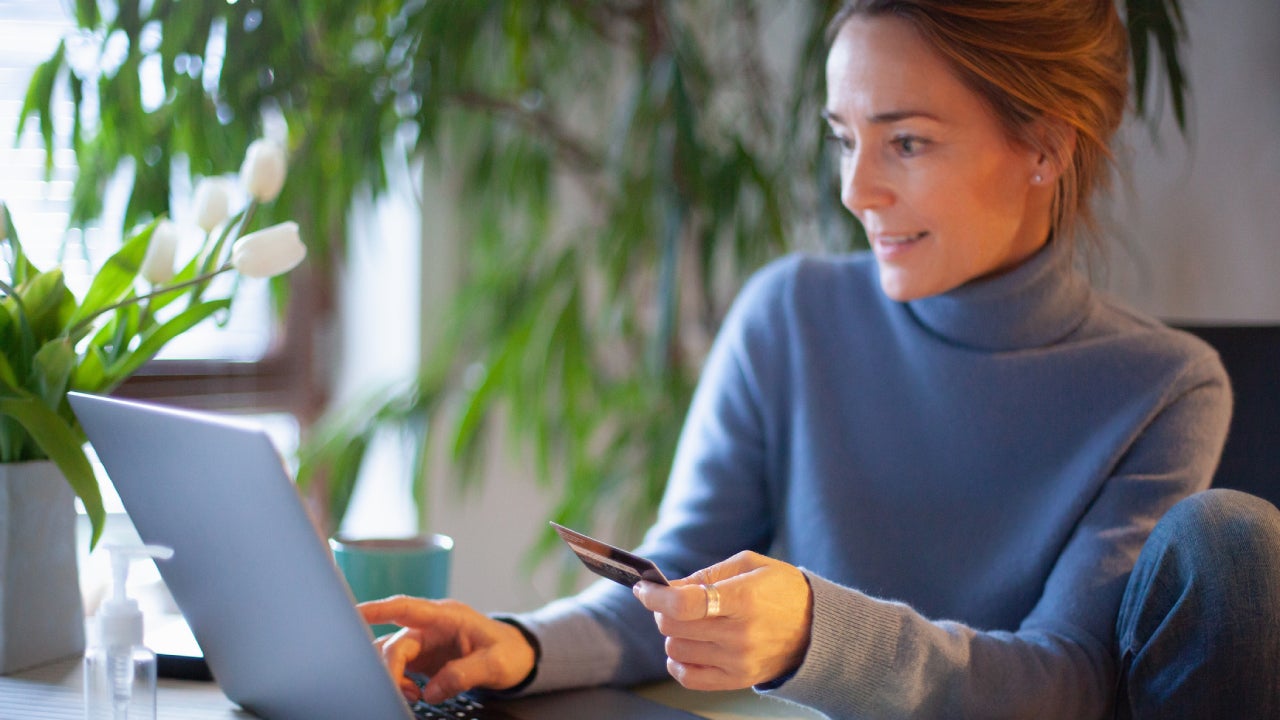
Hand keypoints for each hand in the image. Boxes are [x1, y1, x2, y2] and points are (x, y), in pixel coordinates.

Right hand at [357, 595, 536, 703]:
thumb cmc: (509, 651)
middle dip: (390, 668)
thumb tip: (432, 691)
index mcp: (447, 616)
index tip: (353, 613)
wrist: (517, 656)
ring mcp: (424, 642)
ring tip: (412, 695)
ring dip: (392, 676)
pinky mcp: (423, 659)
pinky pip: (399, 668)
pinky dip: (399, 682)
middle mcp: (430, 626)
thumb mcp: (495, 664)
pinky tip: (415, 694)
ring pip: (391, 654)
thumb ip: (464, 674)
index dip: (377, 610)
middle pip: (393, 642)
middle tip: (406, 693)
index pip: (405, 608)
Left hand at [632, 551, 812, 689]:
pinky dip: (678, 662)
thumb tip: (666, 588)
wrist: (816, 627)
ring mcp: (738, 660)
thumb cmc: (780, 589)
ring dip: (673, 635)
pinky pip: (688, 677)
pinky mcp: (737, 679)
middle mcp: (740, 633)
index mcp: (744, 598)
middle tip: (672, 602)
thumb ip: (705, 575)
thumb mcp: (749, 565)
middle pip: (673, 627)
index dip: (655, 596)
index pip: (684, 603)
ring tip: (690, 623)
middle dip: (663, 611)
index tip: (643, 588)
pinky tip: (687, 647)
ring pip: (675, 650)